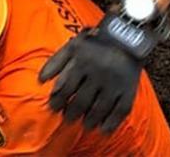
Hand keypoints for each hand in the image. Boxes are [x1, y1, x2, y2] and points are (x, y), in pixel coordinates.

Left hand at [39, 17, 155, 133]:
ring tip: (83, 126)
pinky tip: (103, 130)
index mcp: (82, 62)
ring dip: (89, 120)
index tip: (53, 108)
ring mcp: (114, 84)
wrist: (126, 40)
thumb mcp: (72, 47)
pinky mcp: (129, 91)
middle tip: (66, 120)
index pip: (65, 87)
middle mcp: (98, 74)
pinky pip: (120, 111)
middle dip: (71, 113)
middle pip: (81, 101)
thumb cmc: (94, 45)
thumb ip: (55, 62)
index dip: (57, 100)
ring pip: (99, 109)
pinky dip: (111, 123)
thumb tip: (40, 80)